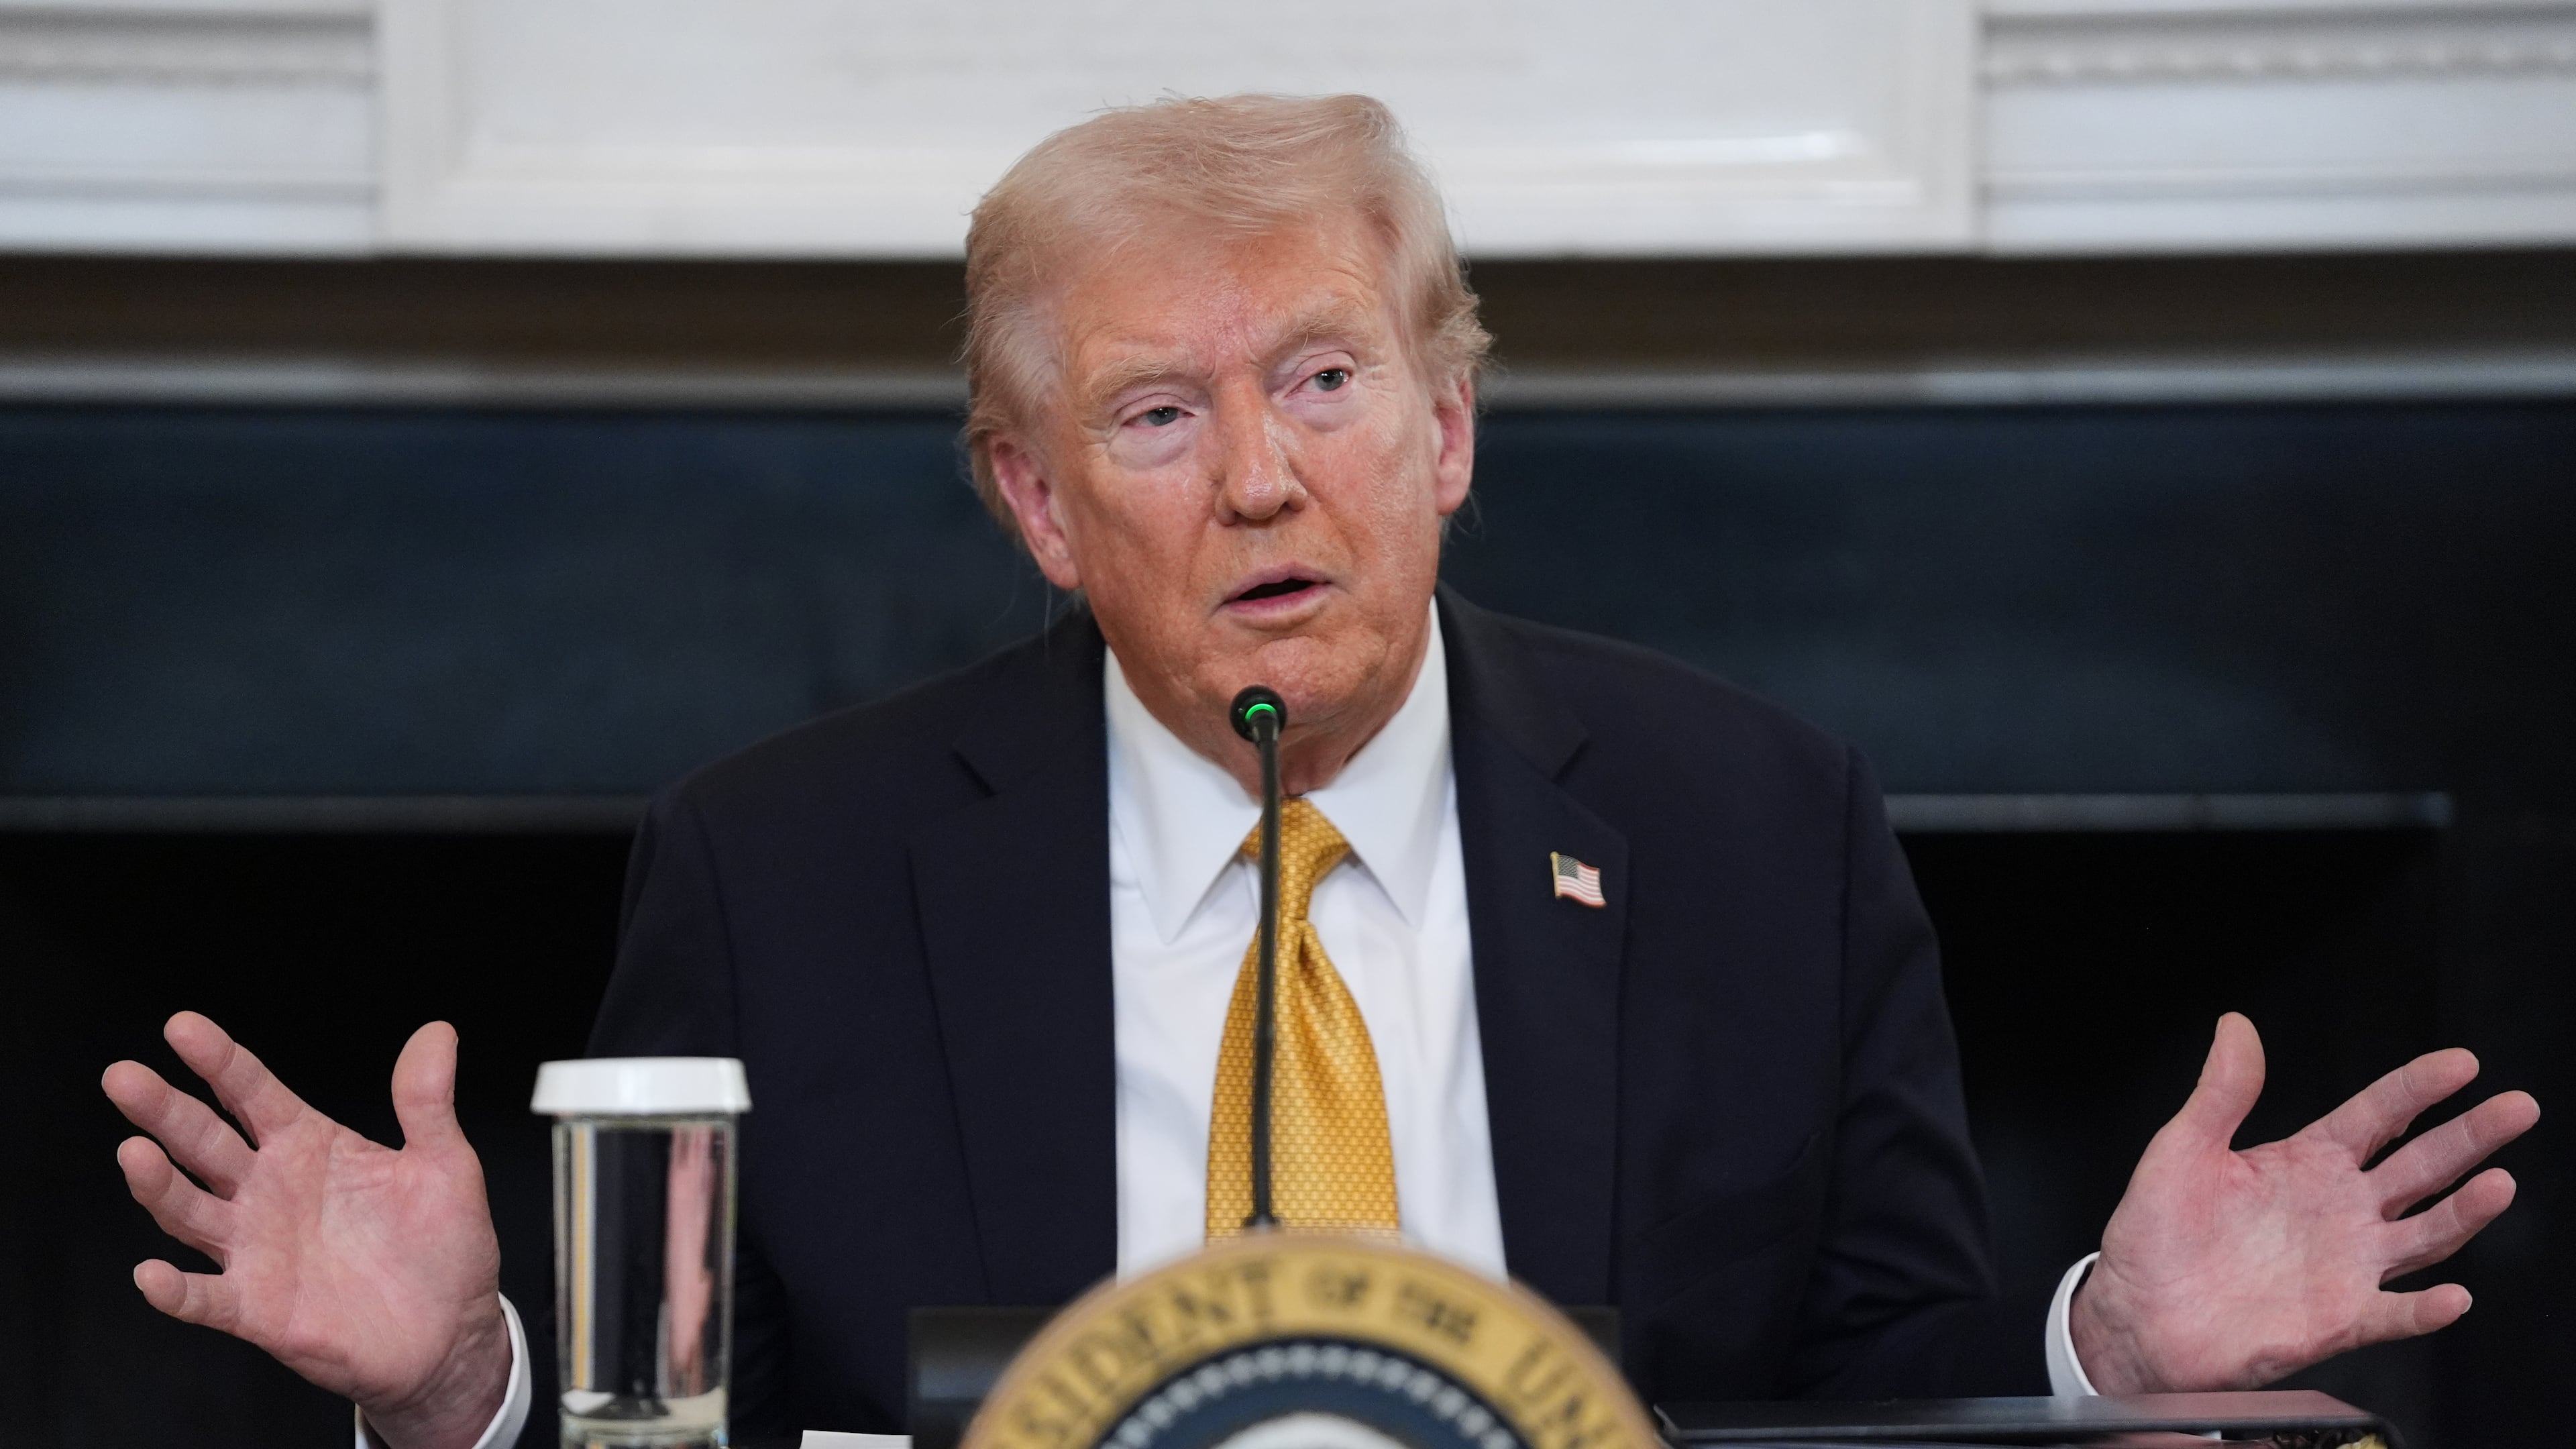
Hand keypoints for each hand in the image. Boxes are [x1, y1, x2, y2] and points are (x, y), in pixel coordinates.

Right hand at [102, 1012, 511, 1448]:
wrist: (450, 1331)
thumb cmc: (442, 1246)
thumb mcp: (445, 1165)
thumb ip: (427, 1101)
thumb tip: (438, 1032)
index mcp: (308, 1146)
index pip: (252, 1093)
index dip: (219, 1061)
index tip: (182, 1026)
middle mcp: (269, 1191)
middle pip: (204, 1143)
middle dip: (164, 1110)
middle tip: (123, 1076)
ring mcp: (256, 1249)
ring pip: (191, 1211)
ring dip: (159, 1186)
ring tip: (134, 1153)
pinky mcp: (257, 1309)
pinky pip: (206, 1298)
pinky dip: (176, 1290)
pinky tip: (152, 1274)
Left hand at [2071, 1012, 2538, 1392]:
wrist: (2137, 1312)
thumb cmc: (2157, 1234)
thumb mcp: (2181, 1149)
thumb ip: (2220, 1091)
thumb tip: (2235, 1026)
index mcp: (2308, 1161)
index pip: (2378, 1114)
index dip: (2419, 1087)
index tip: (2462, 1063)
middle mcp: (2340, 1209)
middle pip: (2422, 1165)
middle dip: (2471, 1136)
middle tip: (2516, 1107)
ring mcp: (2347, 1264)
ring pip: (2426, 1234)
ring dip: (2465, 1213)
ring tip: (2499, 1183)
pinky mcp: (2339, 1319)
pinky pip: (2394, 1314)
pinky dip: (2425, 1309)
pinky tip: (2453, 1297)